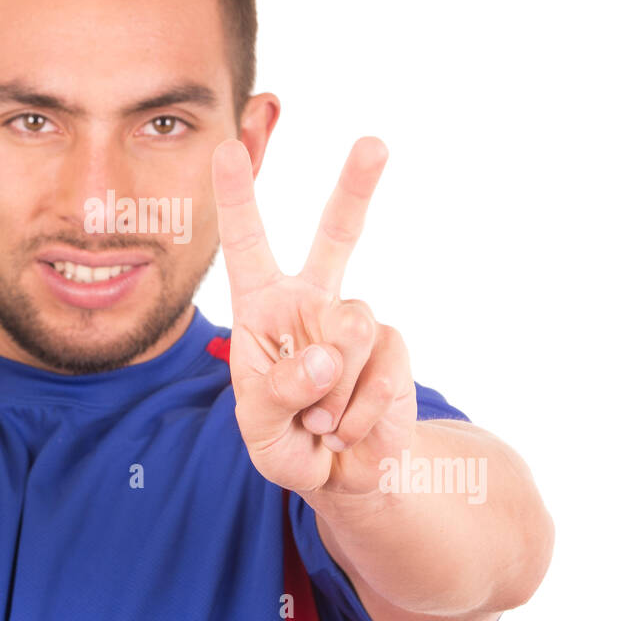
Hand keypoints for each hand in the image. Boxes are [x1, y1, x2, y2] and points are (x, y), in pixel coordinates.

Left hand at [211, 137, 416, 494]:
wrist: (342, 477)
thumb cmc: (284, 439)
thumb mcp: (260, 425)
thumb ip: (280, 391)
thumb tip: (329, 355)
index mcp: (262, 307)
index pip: (246, 244)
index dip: (238, 197)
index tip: (227, 147)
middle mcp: (310, 301)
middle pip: (337, 235)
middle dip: (357, 187)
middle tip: (375, 143)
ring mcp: (355, 322)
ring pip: (351, 331)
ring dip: (331, 394)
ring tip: (320, 420)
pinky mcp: (393, 349)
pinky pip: (380, 374)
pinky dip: (356, 415)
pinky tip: (347, 428)